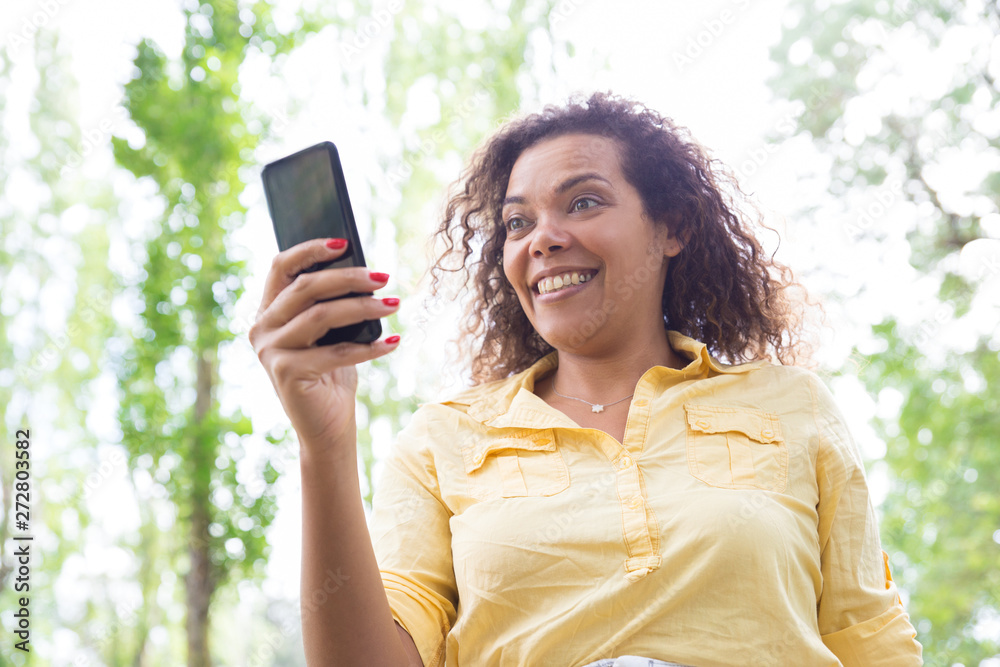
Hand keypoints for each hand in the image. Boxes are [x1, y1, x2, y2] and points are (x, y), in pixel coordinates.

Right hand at [249, 238, 400, 454]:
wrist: (326, 426)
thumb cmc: (332, 372)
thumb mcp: (330, 333)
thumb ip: (331, 303)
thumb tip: (363, 272)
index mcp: (268, 311)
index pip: (281, 266)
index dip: (310, 249)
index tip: (345, 241)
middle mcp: (262, 328)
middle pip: (305, 288)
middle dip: (349, 278)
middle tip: (384, 278)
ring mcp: (270, 351)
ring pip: (321, 315)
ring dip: (363, 308)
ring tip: (394, 305)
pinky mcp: (287, 373)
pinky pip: (335, 352)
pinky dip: (369, 347)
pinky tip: (392, 342)